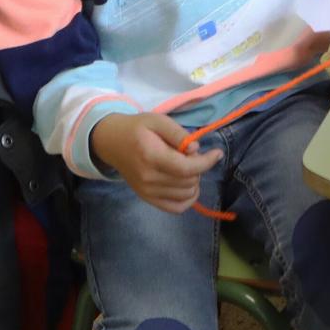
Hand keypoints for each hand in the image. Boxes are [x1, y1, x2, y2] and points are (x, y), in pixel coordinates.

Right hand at [90, 112, 221, 213]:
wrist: (111, 142)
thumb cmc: (137, 128)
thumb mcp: (158, 121)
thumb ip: (178, 134)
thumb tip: (195, 150)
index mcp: (152, 157)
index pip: (186, 169)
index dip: (206, 162)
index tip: (217, 153)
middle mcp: (149, 179)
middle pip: (188, 182)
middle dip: (199, 167)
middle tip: (191, 154)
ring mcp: (147, 192)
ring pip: (186, 195)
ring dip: (194, 181)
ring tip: (186, 166)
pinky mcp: (147, 199)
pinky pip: (175, 208)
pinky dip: (188, 199)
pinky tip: (188, 185)